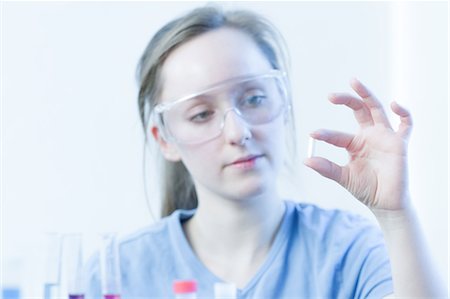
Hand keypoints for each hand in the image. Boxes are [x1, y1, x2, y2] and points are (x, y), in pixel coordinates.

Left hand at [304, 78, 412, 210]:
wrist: (385, 203)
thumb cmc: (365, 189)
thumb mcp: (343, 177)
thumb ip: (326, 168)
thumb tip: (306, 161)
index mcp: (354, 143)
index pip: (337, 135)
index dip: (326, 134)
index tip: (313, 134)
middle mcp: (369, 136)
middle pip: (358, 110)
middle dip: (346, 100)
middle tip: (330, 96)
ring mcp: (384, 137)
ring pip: (376, 109)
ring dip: (366, 94)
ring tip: (354, 82)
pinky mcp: (399, 143)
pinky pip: (406, 124)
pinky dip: (403, 113)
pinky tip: (394, 105)